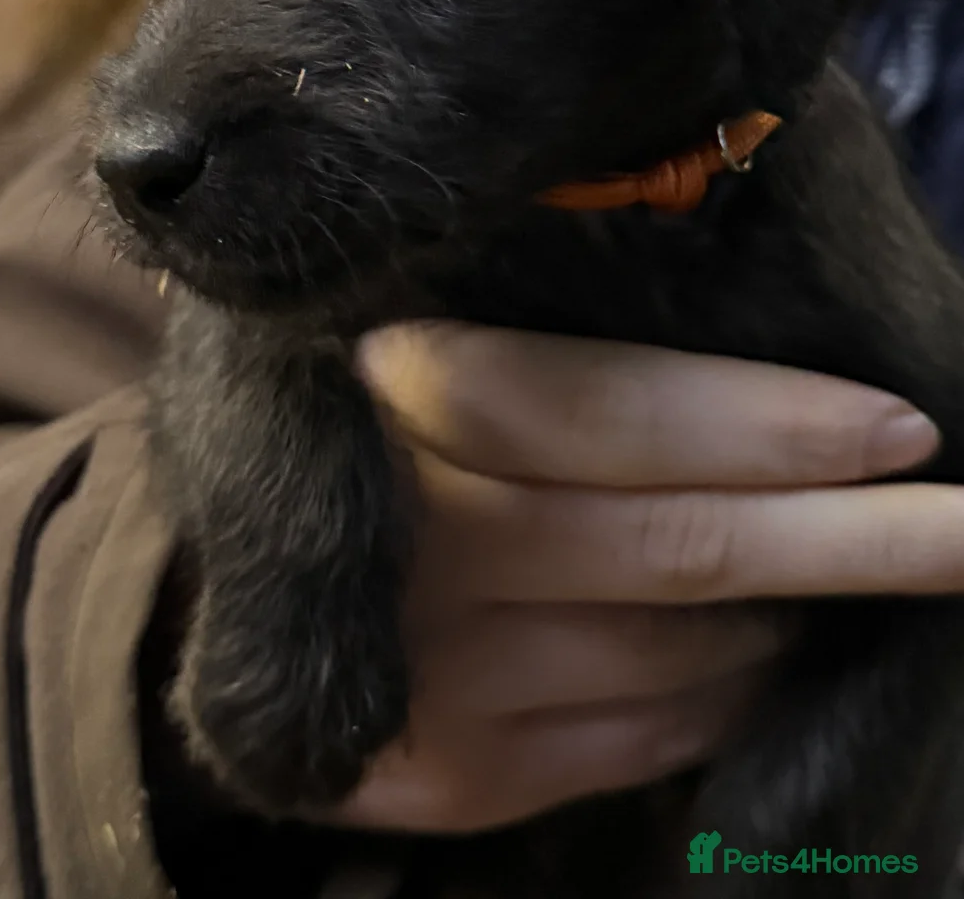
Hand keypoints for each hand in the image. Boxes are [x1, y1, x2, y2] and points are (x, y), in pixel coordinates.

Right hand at [328, 323, 953, 834]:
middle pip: (676, 547)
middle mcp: (413, 544)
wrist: (216, 576)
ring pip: (682, 652)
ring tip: (862, 561)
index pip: (613, 412)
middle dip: (854, 541)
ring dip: (793, 613)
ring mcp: (432, 677)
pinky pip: (645, 738)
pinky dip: (728, 696)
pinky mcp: (449, 776)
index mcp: (397, 394)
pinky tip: (766, 649)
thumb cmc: (343, 423)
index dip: (767, 424)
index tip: (903, 426)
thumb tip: (756, 392)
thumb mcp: (407, 335)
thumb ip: (539, 348)